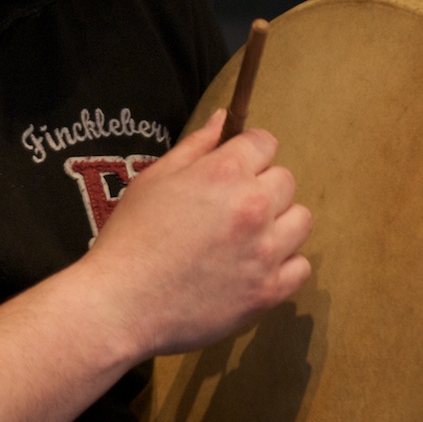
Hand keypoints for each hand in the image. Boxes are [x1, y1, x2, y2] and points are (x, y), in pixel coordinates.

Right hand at [81, 108, 311, 357]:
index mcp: (224, 173)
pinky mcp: (269, 291)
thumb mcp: (154, 180)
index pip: (265, 143)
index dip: (248, 152)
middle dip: (262, 186)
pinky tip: (254, 266)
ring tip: (246, 237)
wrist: (121, 303)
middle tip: (230, 207)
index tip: (234, 168)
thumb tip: (222, 118)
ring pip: (300, 220)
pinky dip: (284, 264)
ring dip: (279, 223)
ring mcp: (265, 251)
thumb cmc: (130, 237)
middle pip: (286, 180)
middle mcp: (253, 207)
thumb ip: (196, 146)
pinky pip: (301, 266)